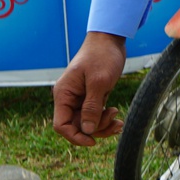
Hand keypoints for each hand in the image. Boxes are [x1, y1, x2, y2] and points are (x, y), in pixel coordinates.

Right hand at [53, 32, 126, 146]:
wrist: (110, 40)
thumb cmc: (102, 56)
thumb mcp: (98, 82)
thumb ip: (91, 107)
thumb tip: (87, 130)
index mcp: (64, 94)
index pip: (61, 125)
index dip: (75, 136)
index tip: (92, 140)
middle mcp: (69, 98)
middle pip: (76, 126)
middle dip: (95, 129)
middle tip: (113, 119)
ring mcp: (80, 98)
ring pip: (87, 123)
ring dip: (102, 125)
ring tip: (118, 119)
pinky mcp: (91, 97)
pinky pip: (95, 115)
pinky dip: (105, 118)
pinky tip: (116, 115)